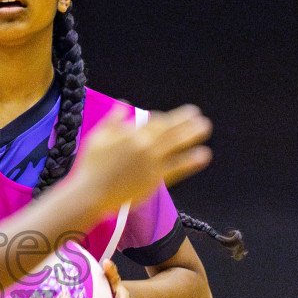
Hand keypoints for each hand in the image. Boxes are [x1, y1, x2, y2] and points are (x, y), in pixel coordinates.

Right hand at [70, 105, 211, 214]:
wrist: (91, 193)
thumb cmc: (91, 165)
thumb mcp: (98, 136)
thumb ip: (113, 120)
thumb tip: (124, 104)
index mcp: (132, 133)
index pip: (156, 121)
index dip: (168, 118)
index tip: (174, 117)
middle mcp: (145, 145)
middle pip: (170, 130)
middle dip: (185, 121)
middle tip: (199, 115)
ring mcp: (152, 162)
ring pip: (177, 145)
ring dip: (192, 135)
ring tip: (205, 127)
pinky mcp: (155, 179)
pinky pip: (178, 168)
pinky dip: (191, 161)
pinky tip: (203, 155)